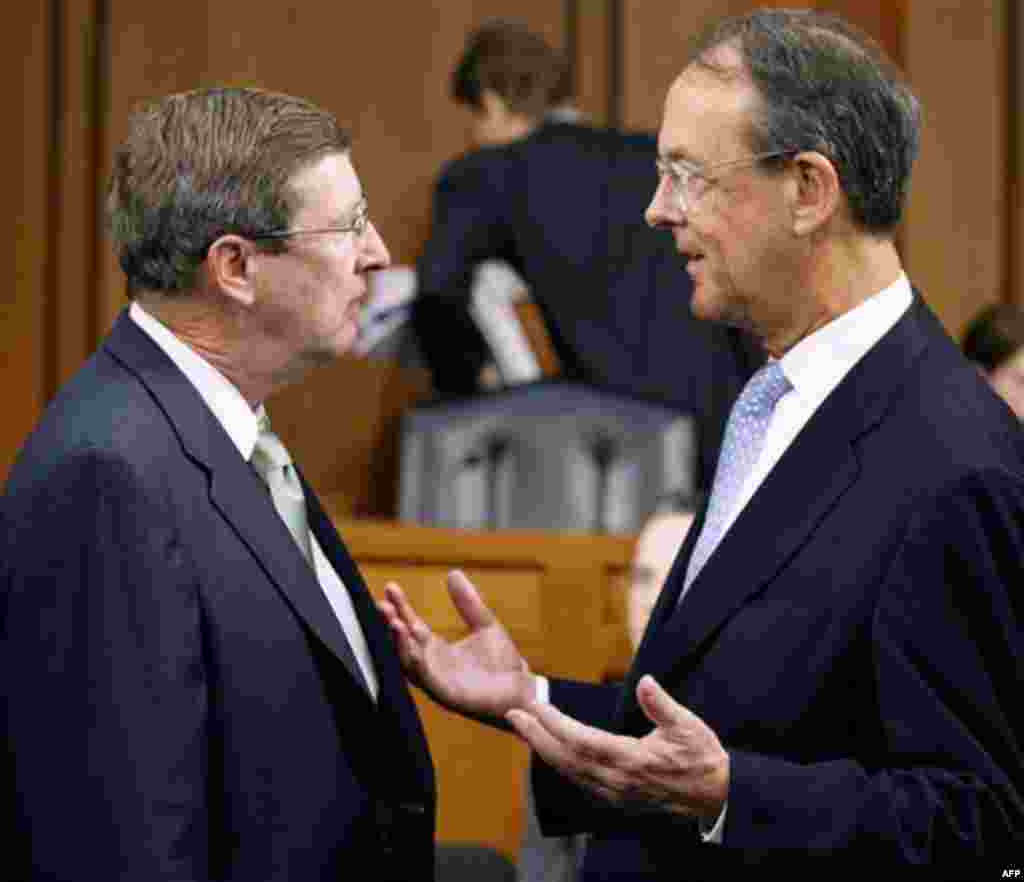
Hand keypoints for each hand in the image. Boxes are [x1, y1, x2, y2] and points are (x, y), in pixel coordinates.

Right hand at [378, 570, 536, 720]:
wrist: (522, 690)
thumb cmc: (502, 662)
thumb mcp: (484, 624)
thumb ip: (468, 602)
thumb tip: (454, 573)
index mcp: (436, 648)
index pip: (411, 624)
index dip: (400, 607)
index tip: (391, 588)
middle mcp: (431, 664)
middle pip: (403, 643)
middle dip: (391, 624)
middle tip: (382, 605)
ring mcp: (436, 680)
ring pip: (408, 661)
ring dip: (399, 643)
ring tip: (394, 622)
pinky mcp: (446, 695)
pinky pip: (426, 679)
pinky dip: (417, 663)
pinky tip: (414, 648)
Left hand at [506, 675, 728, 821]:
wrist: (716, 797)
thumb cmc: (702, 757)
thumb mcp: (688, 725)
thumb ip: (662, 704)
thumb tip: (645, 680)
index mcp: (631, 760)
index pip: (582, 740)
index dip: (555, 724)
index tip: (536, 706)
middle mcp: (617, 781)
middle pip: (566, 759)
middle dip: (536, 736)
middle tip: (513, 715)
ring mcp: (615, 794)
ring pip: (569, 773)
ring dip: (544, 750)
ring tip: (525, 729)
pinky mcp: (617, 801)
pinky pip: (580, 783)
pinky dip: (561, 766)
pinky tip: (551, 753)